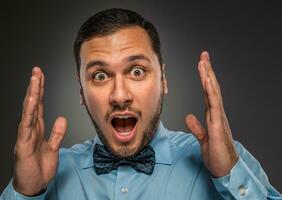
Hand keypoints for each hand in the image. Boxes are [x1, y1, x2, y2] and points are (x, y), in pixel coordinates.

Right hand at [13, 67, 66, 195]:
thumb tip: (62, 118)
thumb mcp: (53, 148)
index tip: (42, 77)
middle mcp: (30, 129)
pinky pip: (27, 126)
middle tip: (37, 70)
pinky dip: (29, 112)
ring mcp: (25, 135)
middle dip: (35, 86)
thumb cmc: (40, 168)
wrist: (33, 186)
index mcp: (37, 130)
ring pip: (29, 111)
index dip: (41, 91)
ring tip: (35, 78)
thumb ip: (57, 133)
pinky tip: (31, 100)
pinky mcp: (23, 144)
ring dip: (32, 94)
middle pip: (33, 104)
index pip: (39, 106)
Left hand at [185, 51, 237, 176]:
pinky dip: (210, 92)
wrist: (225, 169)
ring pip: (213, 92)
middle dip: (207, 70)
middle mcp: (217, 113)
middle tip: (203, 55)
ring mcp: (218, 118)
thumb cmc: (216, 154)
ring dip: (208, 76)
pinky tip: (207, 80)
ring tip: (204, 61)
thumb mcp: (202, 138)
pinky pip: (214, 105)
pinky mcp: (217, 125)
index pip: (208, 92)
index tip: (201, 65)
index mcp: (213, 115)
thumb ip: (196, 126)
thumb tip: (188, 116)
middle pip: (211, 88)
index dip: (204, 78)